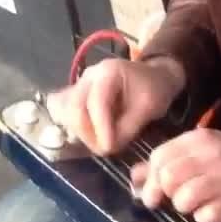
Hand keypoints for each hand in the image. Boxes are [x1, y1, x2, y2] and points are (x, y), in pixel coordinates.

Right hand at [44, 57, 185, 154]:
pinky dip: (76, 127)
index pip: (96, 101)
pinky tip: (90, 137)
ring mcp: (80, 84)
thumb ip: (128, 127)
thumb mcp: (150, 108)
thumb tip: (108, 147)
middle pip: (74, 106)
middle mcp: (89, 76)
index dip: (100, 128)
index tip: (110, 147)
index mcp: (109, 72)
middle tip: (104, 149)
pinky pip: (66, 112)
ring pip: (67, 111)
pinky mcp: (77, 94)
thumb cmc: (155, 89)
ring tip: (100, 143)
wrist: (153, 76)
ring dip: (81, 132)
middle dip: (87, 133)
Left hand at [129, 129, 220, 221]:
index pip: (160, 157)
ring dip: (184, 206)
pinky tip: (213, 210)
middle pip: (168, 178)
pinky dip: (204, 217)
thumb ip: (167, 160)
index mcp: (197, 140)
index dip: (151, 178)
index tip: (154, 191)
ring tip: (197, 203)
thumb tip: (135, 176)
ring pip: (183, 199)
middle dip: (166, 193)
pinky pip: (205, 216)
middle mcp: (210, 157)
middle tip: (175, 198)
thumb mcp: (199, 151)